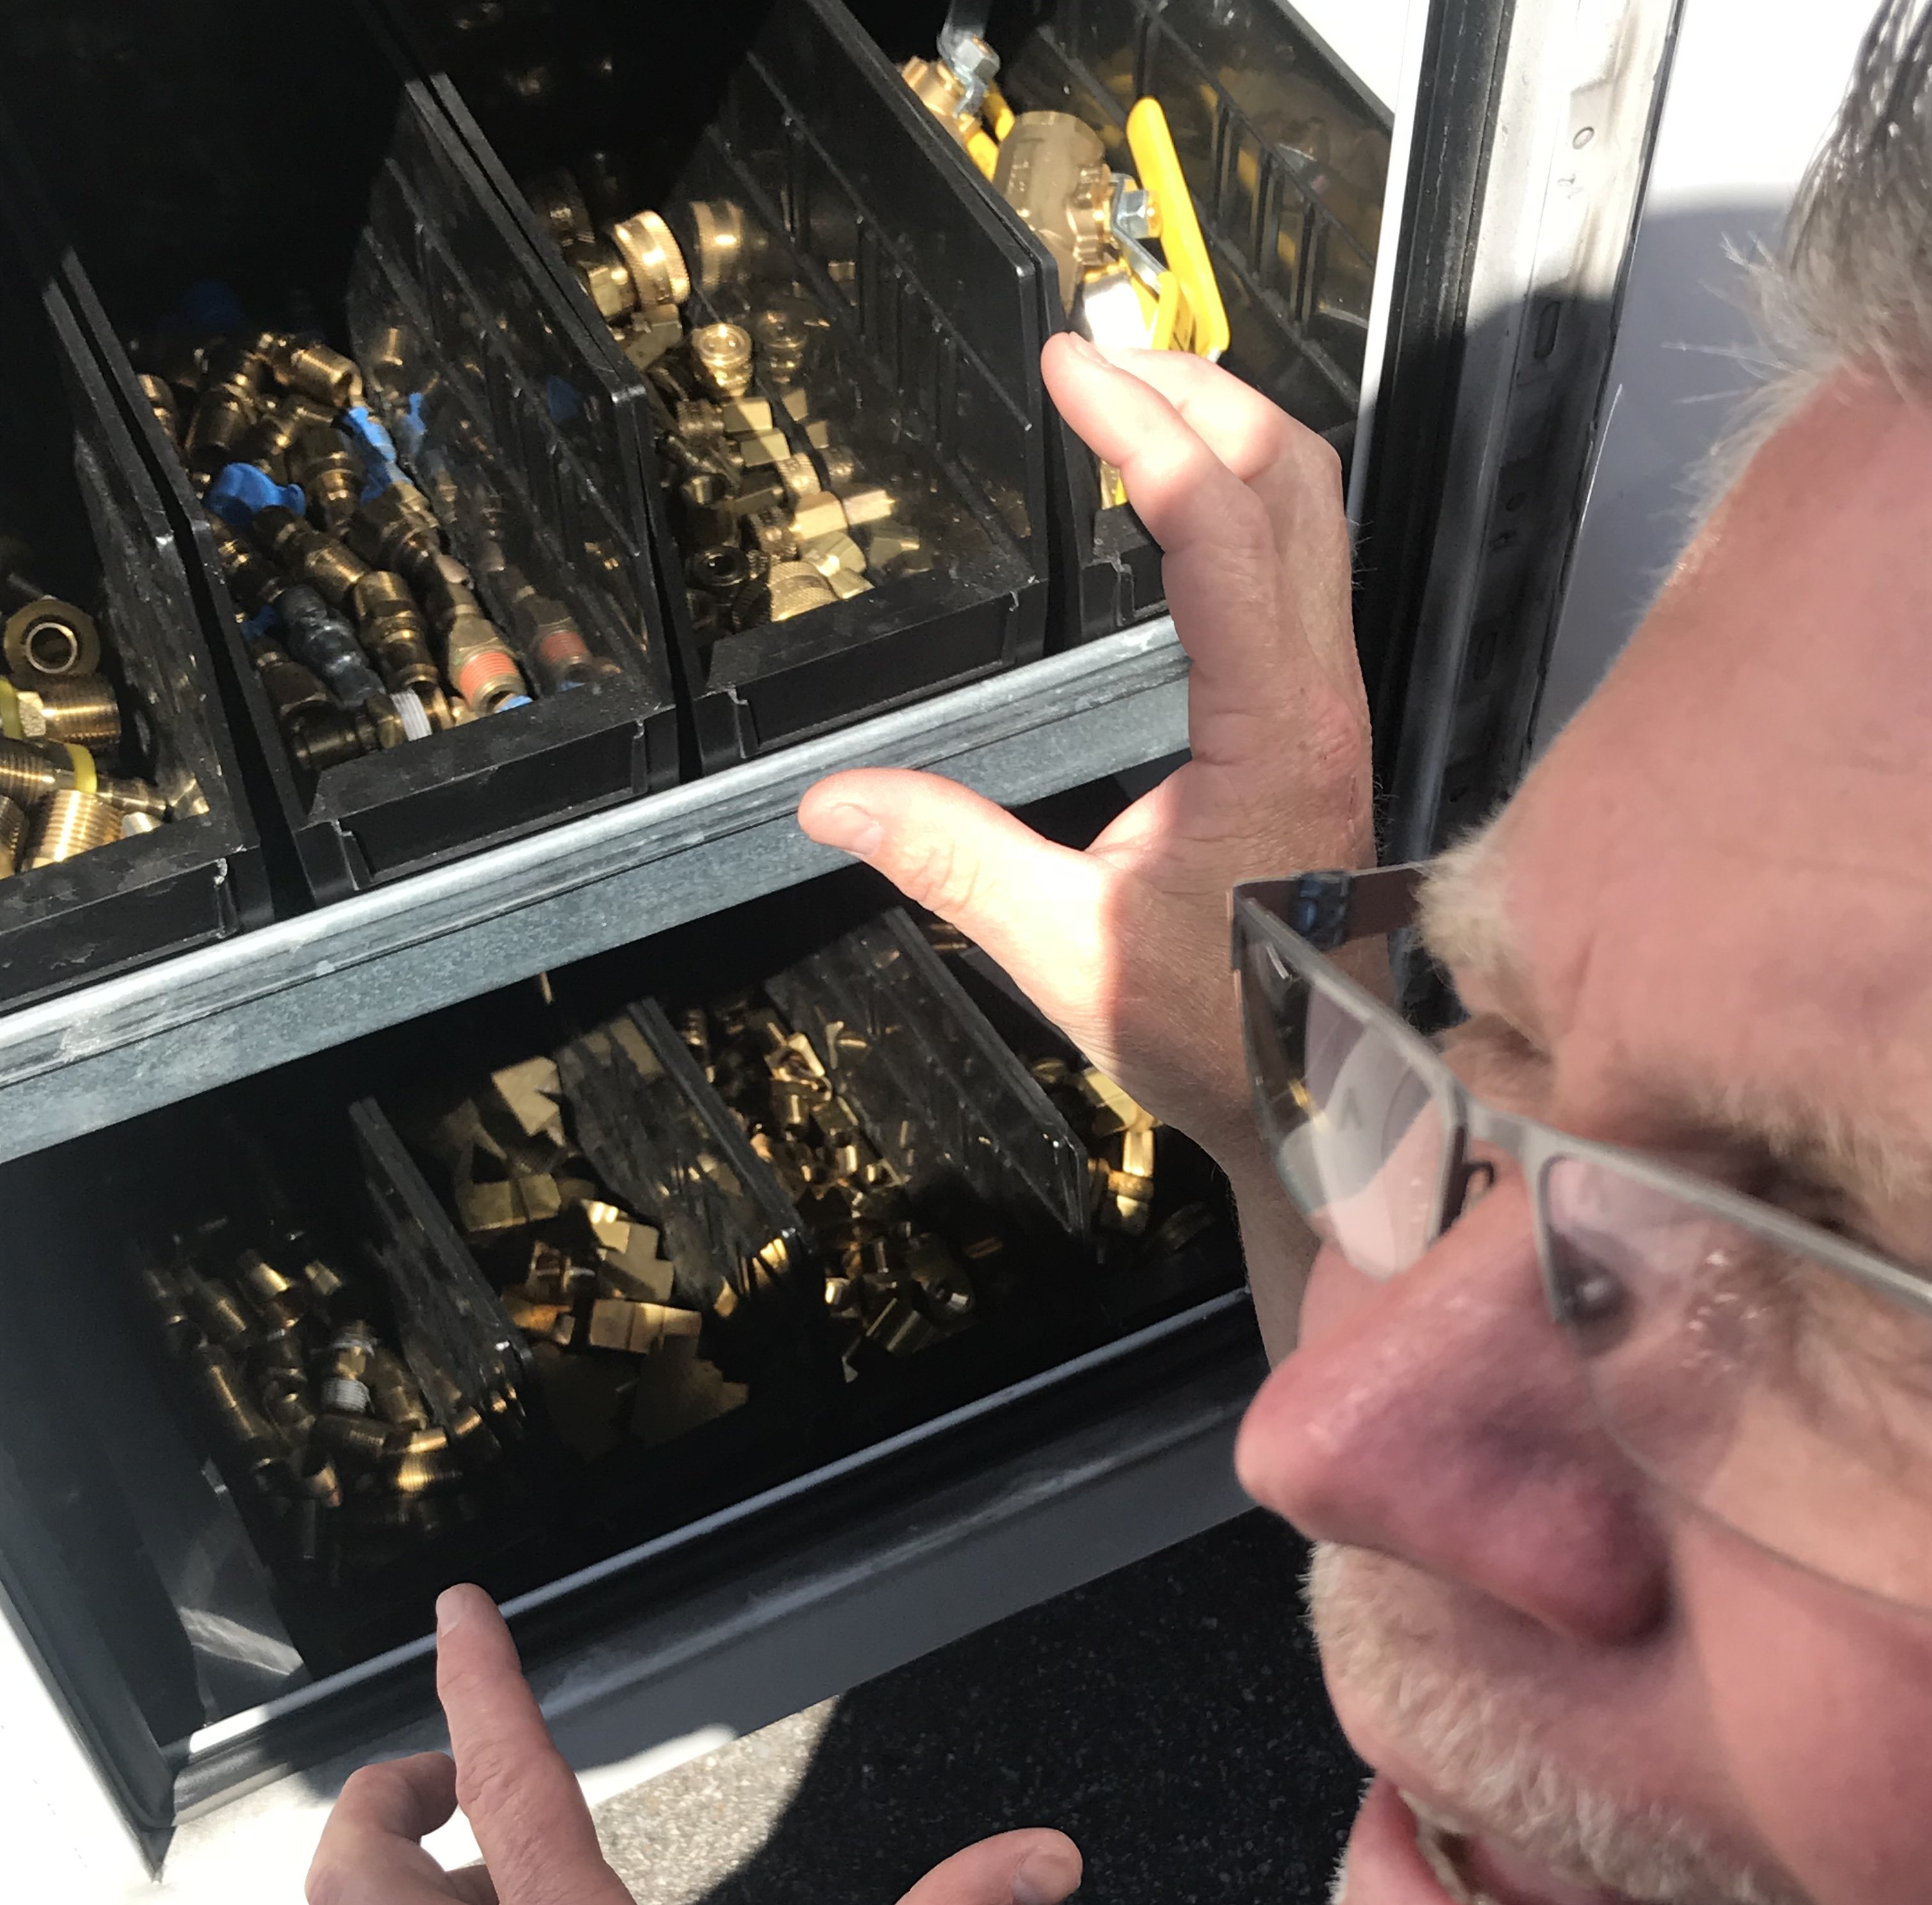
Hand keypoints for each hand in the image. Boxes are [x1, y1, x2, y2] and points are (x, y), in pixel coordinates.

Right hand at [798, 334, 1373, 1190]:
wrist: (1321, 1098)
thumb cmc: (1220, 1033)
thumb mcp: (1065, 950)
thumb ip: (950, 861)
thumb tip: (833, 803)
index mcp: (1274, 730)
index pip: (1219, 524)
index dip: (1142, 427)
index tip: (1069, 368)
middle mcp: (1321, 697)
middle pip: (1293, 479)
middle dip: (1199, 391)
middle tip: (1098, 357)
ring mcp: (1331, 705)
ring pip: (1313, 515)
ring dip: (1229, 435)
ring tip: (1134, 399)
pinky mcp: (1320, 724)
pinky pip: (1302, 568)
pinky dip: (1243, 501)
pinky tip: (1179, 506)